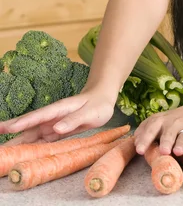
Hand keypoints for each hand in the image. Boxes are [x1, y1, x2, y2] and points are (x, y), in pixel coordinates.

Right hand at [0, 88, 114, 145]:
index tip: (8, 128)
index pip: (38, 116)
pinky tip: (21, 152)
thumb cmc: (98, 104)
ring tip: (4, 150)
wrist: (102, 100)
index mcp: (59, 109)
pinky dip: (30, 146)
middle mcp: (52, 117)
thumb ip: (73, 120)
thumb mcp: (89, 112)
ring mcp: (52, 124)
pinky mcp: (56, 132)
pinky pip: (41, 140)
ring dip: (18, 141)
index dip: (23, 122)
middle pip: (29, 125)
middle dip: (12, 130)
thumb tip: (56, 129)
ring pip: (32, 134)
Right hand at [133, 102, 182, 156]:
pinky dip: (140, 130)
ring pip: (154, 124)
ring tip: (139, 149)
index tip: (178, 152)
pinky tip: (135, 139)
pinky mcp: (156, 117)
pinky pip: (146, 123)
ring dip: (146, 136)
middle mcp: (176, 122)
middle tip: (161, 151)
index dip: (181, 144)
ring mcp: (165, 118)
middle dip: (165, 139)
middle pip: (169, 130)